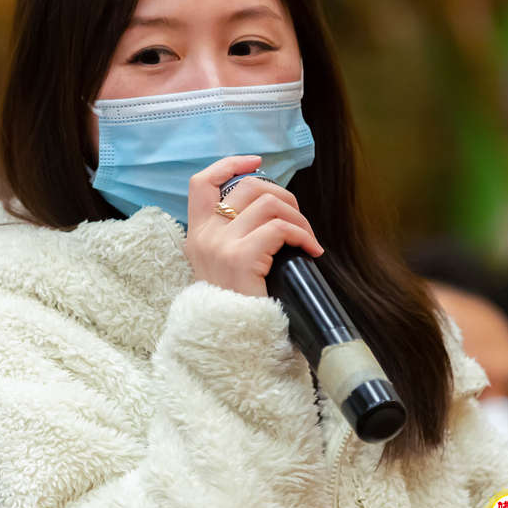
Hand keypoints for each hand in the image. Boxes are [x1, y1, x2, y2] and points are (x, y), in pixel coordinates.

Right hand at [185, 155, 323, 297]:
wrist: (232, 345)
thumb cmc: (239, 305)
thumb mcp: (224, 266)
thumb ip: (233, 236)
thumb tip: (270, 206)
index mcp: (196, 235)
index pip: (201, 183)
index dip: (229, 164)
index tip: (256, 162)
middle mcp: (203, 236)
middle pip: (246, 187)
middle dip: (283, 195)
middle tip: (299, 220)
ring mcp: (219, 246)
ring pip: (268, 204)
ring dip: (298, 218)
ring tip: (307, 240)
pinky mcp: (240, 258)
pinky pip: (280, 228)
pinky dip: (303, 235)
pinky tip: (311, 251)